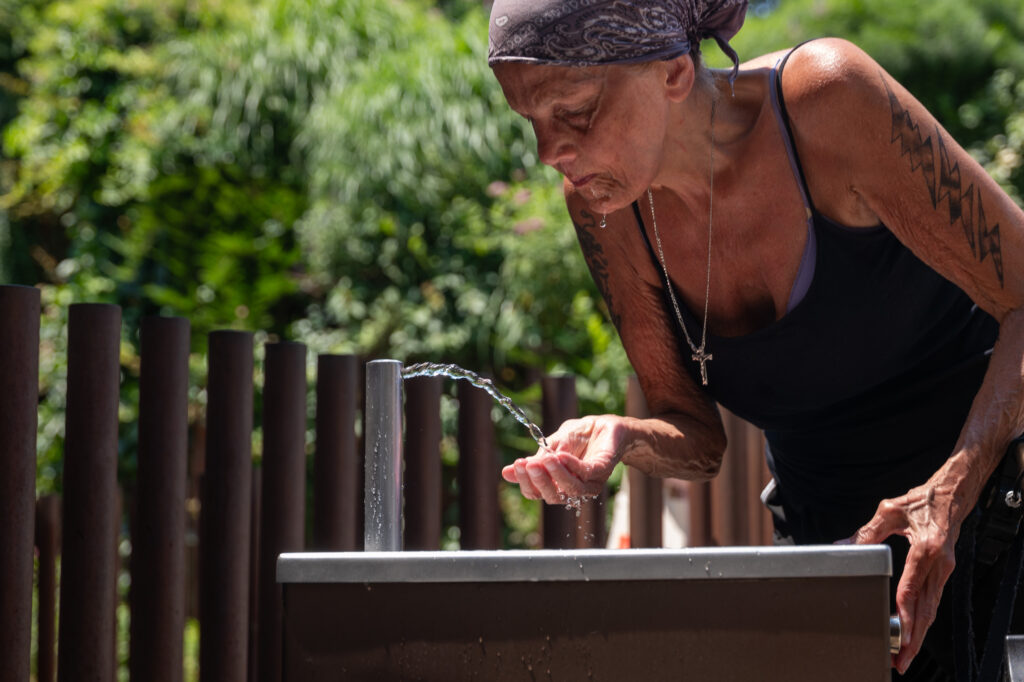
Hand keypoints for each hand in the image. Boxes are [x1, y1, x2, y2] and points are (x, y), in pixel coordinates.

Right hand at [502, 415, 623, 503]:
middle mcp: (573, 489)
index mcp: (558, 485)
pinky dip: (572, 465)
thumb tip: (506, 472)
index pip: (537, 493)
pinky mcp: (603, 470)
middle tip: (527, 464)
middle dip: (538, 481)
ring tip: (545, 458)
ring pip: (571, 490)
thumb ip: (534, 460)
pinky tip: (561, 455)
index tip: (516, 465)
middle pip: (553, 497)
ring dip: (556, 475)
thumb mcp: (551, 446)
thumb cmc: (578, 436)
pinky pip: (586, 473)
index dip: (526, 483)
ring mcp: (590, 482)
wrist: (605, 424)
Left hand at [848, 482, 961, 674]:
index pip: (912, 589)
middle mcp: (939, 563)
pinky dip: (924, 619)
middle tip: (903, 659)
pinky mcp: (945, 571)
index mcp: (926, 549)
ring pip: (932, 608)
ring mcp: (945, 569)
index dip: (904, 614)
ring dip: (919, 633)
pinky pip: (933, 600)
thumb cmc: (921, 501)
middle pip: (926, 608)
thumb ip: (866, 533)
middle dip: (914, 637)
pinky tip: (914, 632)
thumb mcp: (889, 511)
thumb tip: (842, 548)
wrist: (951, 495)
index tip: (898, 634)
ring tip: (907, 654)